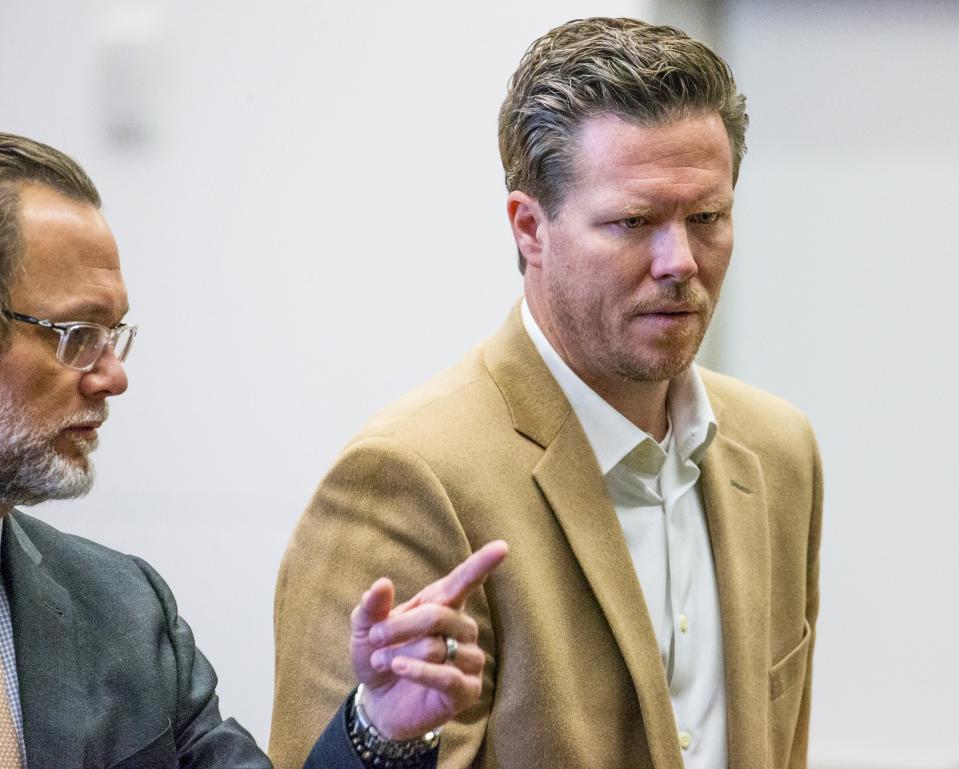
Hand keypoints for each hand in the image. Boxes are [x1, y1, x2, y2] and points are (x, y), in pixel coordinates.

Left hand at [349, 540, 507, 739]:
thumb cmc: (378, 656)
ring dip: (403, 654)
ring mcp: (469, 659)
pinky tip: (400, 669)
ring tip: (383, 661)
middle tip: (375, 637)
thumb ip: (372, 607)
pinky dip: (419, 672)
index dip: (483, 564)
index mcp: (443, 605)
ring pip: (439, 647)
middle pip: (438, 615)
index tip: (502, 547)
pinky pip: (447, 676)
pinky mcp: (467, 690)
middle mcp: (463, 628)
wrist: (378, 703)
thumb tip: (381, 584)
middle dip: (400, 626)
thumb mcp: (365, 629)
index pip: (465, 581)